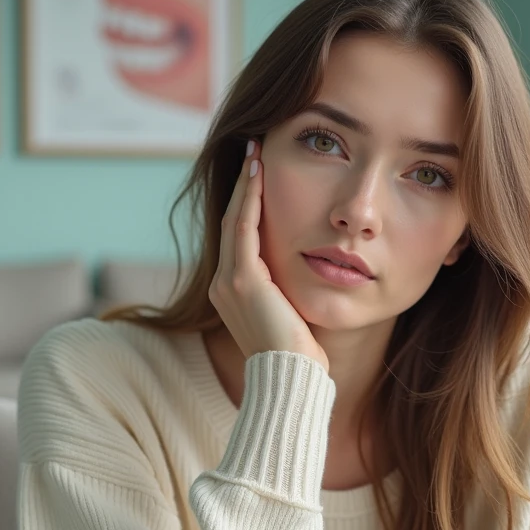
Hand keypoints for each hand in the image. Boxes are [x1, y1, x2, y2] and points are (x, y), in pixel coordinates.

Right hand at [208, 140, 329, 371]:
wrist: (291, 379)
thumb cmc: (300, 356)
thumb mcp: (290, 315)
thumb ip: (287, 291)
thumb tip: (308, 273)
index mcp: (231, 292)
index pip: (237, 237)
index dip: (246, 203)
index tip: (257, 174)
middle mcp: (222, 284)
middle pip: (231, 222)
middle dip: (243, 185)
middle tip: (252, 150)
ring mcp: (228, 281)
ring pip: (236, 219)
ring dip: (246, 183)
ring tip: (254, 152)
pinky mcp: (242, 280)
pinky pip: (244, 228)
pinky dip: (250, 198)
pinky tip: (259, 174)